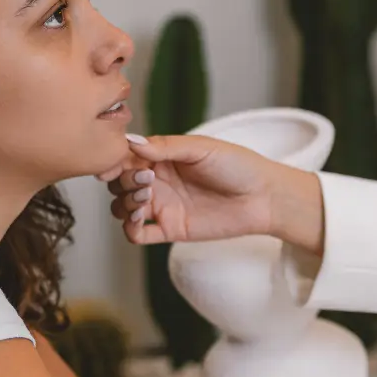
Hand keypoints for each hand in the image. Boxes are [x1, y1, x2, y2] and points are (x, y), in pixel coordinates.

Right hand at [99, 134, 322, 252]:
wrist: (264, 197)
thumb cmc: (238, 166)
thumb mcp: (201, 148)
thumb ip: (166, 146)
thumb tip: (131, 142)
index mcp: (162, 157)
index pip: (125, 158)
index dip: (114, 162)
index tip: (113, 166)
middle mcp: (158, 181)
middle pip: (120, 184)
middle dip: (122, 183)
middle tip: (145, 181)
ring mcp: (163, 206)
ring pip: (123, 208)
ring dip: (124, 205)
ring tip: (146, 200)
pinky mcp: (171, 229)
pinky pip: (139, 234)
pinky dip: (130, 229)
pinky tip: (140, 221)